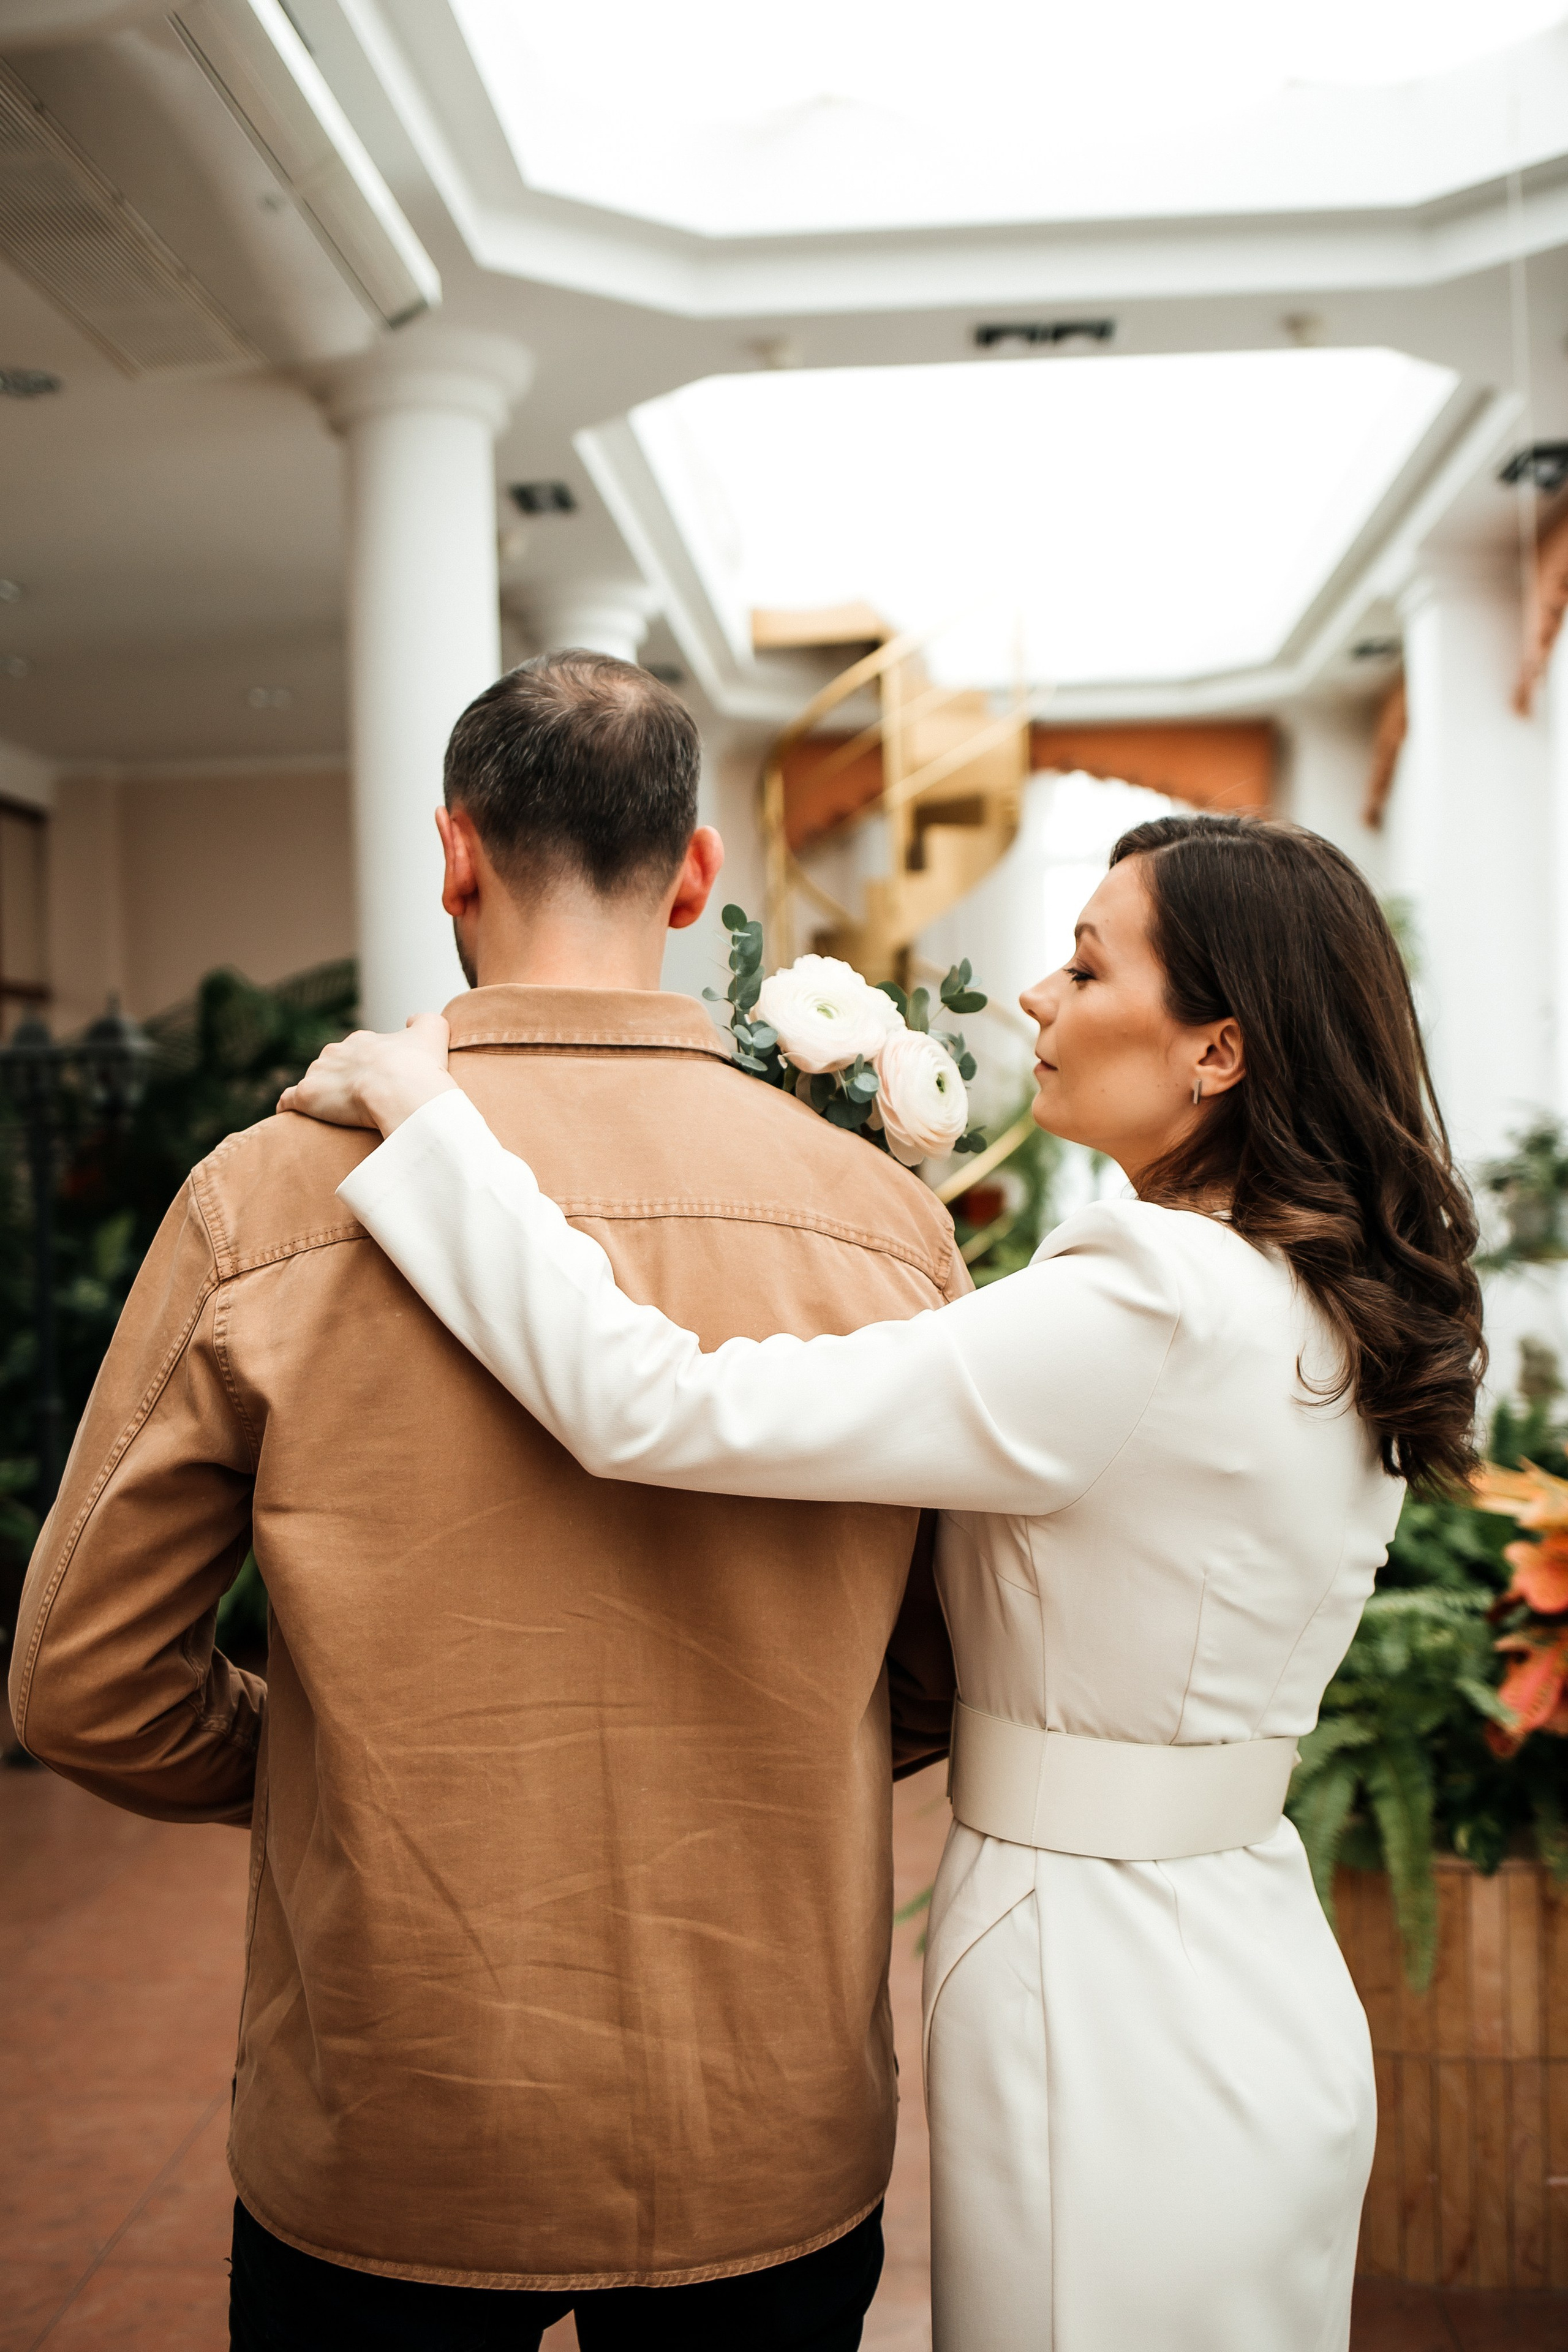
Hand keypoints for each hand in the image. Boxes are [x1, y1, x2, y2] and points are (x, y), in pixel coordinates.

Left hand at [278, 1014, 455, 1135]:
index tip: (379, 1086)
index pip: (359, 1052)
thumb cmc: (419, 1065)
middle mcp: (336, 1052)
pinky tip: (291, 1117)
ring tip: (334, 1117)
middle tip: (360, 1103)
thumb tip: (412, 1019)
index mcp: (363, 1041)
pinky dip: (289, 1107)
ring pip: (314, 1082)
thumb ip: (424, 1020)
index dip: (368, 1069)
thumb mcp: (433, 1031)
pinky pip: (288, 1101)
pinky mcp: (306, 1096)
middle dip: (342, 1080)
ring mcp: (319, 1073)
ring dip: (320, 1096)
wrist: (401, 1090)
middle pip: (333, 1066)